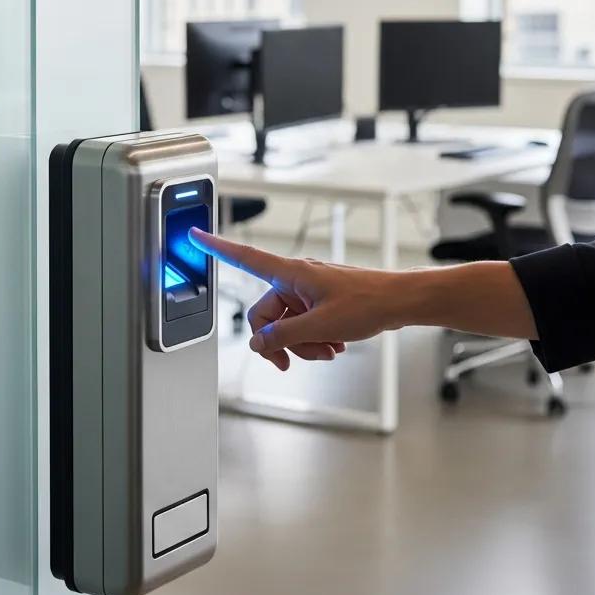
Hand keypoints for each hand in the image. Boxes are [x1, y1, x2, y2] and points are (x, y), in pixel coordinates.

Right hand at [189, 228, 402, 370]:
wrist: (400, 302)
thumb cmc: (368, 302)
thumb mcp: (320, 326)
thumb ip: (283, 336)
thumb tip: (258, 343)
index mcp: (291, 273)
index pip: (245, 257)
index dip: (217, 247)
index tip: (194, 234)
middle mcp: (296, 278)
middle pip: (266, 313)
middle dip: (280, 340)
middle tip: (294, 360)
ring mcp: (309, 289)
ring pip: (287, 323)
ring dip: (303, 343)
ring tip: (328, 350)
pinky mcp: (321, 300)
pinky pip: (304, 323)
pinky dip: (315, 338)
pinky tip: (334, 345)